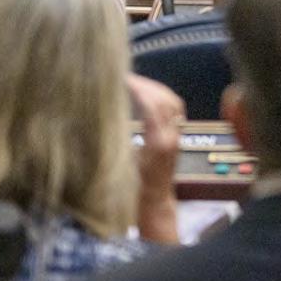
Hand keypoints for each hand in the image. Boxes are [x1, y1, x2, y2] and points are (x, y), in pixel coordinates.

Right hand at [129, 74, 185, 211]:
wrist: (155, 204)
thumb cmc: (133, 190)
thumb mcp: (121, 165)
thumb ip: (116, 141)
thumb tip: (102, 116)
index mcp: (158, 143)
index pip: (152, 106)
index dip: (138, 89)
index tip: (122, 79)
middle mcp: (171, 137)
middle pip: (164, 100)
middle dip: (145, 84)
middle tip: (125, 77)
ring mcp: (178, 136)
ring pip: (173, 102)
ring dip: (155, 88)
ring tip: (135, 82)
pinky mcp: (178, 136)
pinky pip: (176, 109)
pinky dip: (163, 97)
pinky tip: (149, 94)